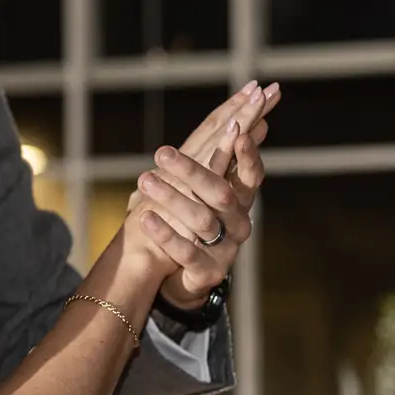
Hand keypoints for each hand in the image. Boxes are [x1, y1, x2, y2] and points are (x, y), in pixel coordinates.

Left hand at [130, 81, 277, 306]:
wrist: (187, 275)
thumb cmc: (197, 222)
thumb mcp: (208, 192)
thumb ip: (221, 160)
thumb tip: (238, 119)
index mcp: (240, 200)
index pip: (251, 174)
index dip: (247, 154)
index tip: (238, 129)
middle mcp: (238, 223)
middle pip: (221, 194)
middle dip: (193, 171)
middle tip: (162, 150)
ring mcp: (225, 249)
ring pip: (202, 221)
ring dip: (172, 198)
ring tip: (144, 178)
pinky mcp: (208, 271)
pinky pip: (187, 252)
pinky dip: (165, 234)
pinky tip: (146, 218)